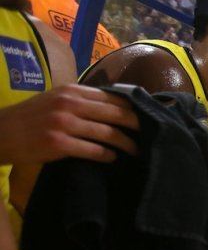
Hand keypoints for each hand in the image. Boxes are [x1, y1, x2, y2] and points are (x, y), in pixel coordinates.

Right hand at [0, 85, 138, 164]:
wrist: (0, 132)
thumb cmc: (31, 117)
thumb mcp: (55, 99)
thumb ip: (81, 100)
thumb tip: (116, 107)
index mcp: (71, 91)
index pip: (112, 98)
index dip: (133, 108)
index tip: (147, 116)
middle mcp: (69, 104)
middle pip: (116, 114)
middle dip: (137, 125)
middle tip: (151, 135)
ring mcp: (64, 124)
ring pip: (108, 133)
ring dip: (127, 144)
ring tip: (136, 151)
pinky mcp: (58, 144)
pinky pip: (93, 150)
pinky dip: (107, 155)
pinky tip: (113, 158)